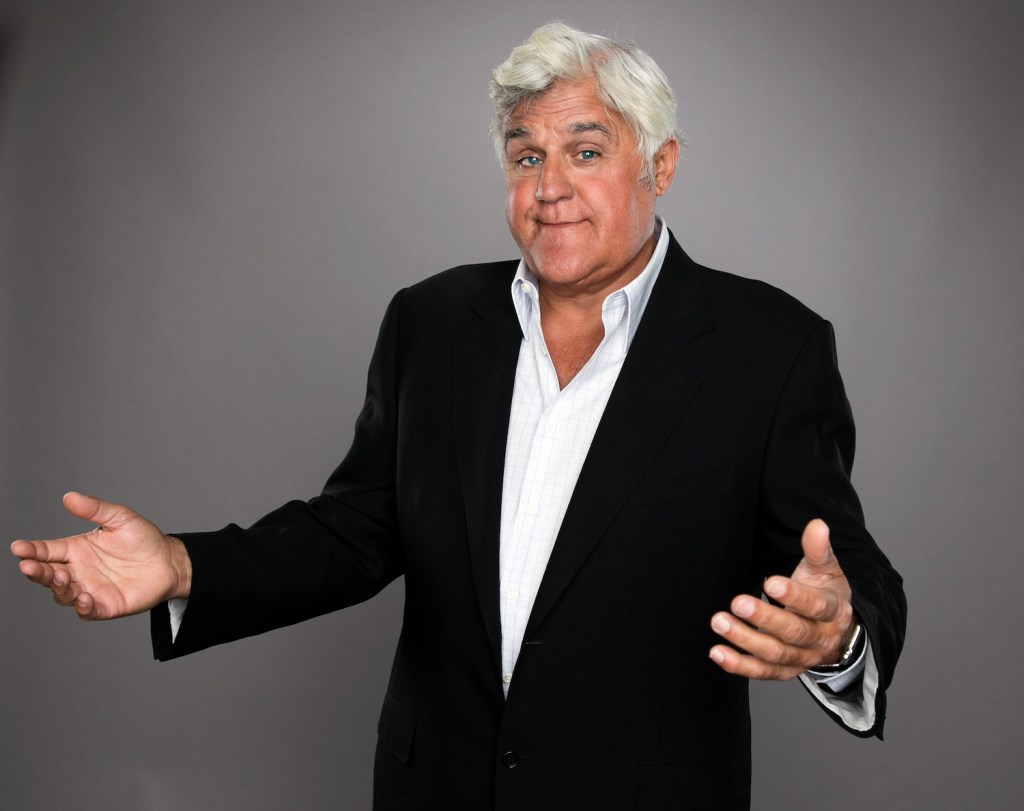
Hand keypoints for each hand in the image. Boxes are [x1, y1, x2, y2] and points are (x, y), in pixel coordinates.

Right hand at [10, 492, 190, 619]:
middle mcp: (77, 571)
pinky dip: (81, 607)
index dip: (31, 550)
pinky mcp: (104, 606)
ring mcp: (88, 590)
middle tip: (29, 566)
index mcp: (76, 549)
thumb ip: (95, 509)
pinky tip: (83, 598)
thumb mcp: (120, 518)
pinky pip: (86, 611)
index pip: (47, 551)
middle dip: (36, 571)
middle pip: (48, 574)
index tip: (18, 547)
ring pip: (62, 594)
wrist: (169, 561)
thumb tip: (69, 496)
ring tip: (61, 576)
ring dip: (57, 587)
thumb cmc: (143, 538)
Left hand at [709, 519, 854, 679]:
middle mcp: (819, 638)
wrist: (838, 632)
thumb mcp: (825, 570)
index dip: (794, 596)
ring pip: (775, 654)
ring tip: (719, 622)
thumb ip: (818, 549)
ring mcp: (803, 657)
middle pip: (793, 631)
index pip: (815, 605)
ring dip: (745, 640)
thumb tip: (817, 525)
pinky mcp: (786, 670)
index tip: (771, 582)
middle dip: (764, 618)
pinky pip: (762, 672)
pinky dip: (739, 666)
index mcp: (831, 610)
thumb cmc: (825, 593)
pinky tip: (718, 653)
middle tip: (737, 603)